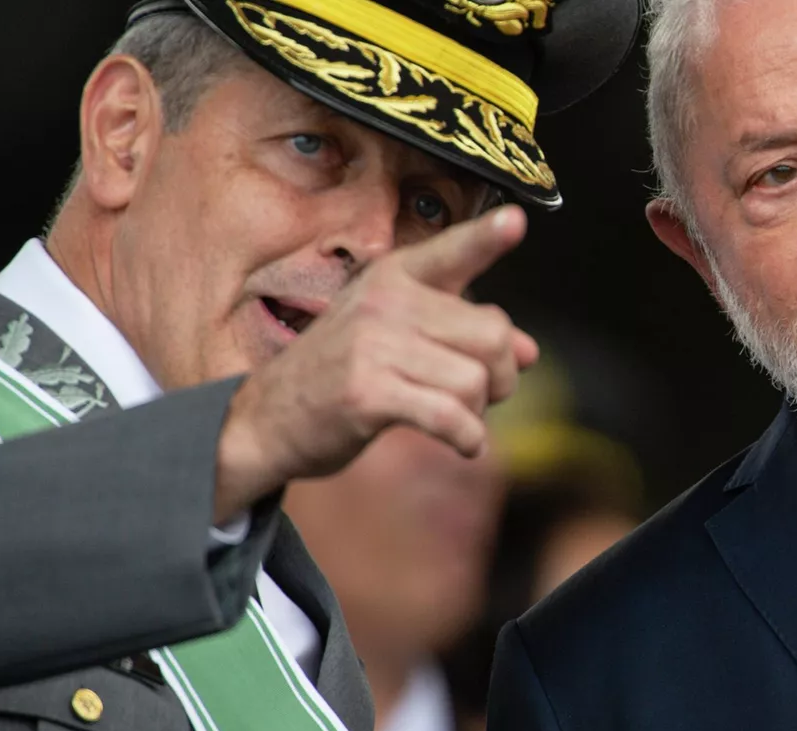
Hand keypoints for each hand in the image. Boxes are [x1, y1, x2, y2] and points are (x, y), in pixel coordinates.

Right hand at [212, 205, 540, 517]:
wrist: (267, 419)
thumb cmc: (339, 375)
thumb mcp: (396, 339)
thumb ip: (462, 335)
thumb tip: (528, 352)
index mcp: (393, 277)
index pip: (451, 251)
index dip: (487, 237)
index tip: (517, 220)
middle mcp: (385, 301)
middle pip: (492, 334)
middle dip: (501, 375)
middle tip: (481, 395)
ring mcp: (374, 345)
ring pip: (476, 380)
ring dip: (478, 411)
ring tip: (454, 417)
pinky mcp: (369, 393)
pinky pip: (451, 416)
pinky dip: (467, 438)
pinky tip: (462, 444)